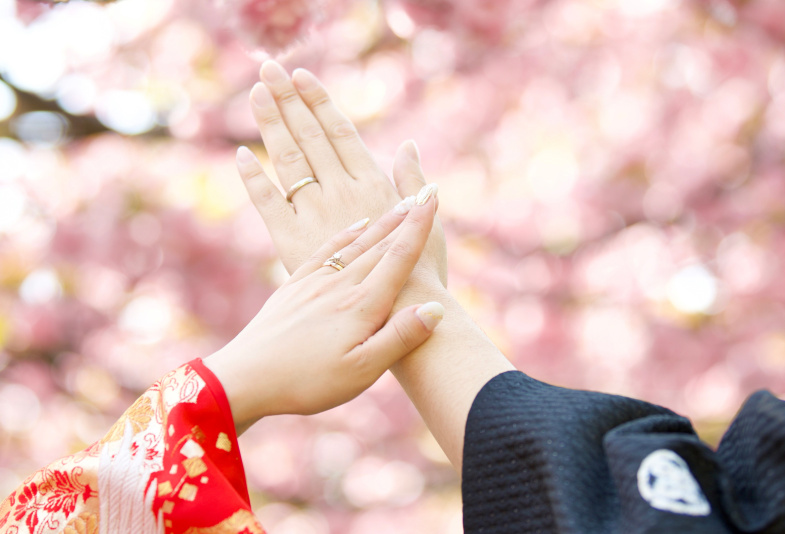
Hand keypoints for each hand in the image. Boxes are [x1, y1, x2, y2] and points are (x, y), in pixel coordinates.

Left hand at [204, 194, 443, 429]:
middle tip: (423, 191)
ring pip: (354, 244)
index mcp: (362, 305)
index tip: (433, 196)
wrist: (244, 378)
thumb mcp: (362, 371)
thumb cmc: (307, 382)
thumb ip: (400, 338)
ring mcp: (314, 283)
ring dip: (380, 223)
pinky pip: (325, 251)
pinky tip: (353, 229)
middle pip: (379, 244)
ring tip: (398, 204)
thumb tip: (436, 307)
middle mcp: (339, 286)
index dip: (419, 227)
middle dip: (405, 218)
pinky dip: (344, 235)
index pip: (399, 258)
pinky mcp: (294, 287)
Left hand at [237, 60, 446, 285]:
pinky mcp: (290, 243)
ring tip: (257, 91)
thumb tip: (412, 154)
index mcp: (373, 190)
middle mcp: (340, 196)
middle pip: (311, 139)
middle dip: (290, 101)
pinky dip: (254, 178)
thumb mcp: (428, 235)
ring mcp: (313, 218)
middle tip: (270, 68)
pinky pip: (268, 203)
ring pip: (288, 161)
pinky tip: (241, 154)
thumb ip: (416, 193)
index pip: (343, 135)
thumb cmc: (418, 282)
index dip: (321, 104)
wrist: (392, 319)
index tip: (303, 77)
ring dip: (272, 124)